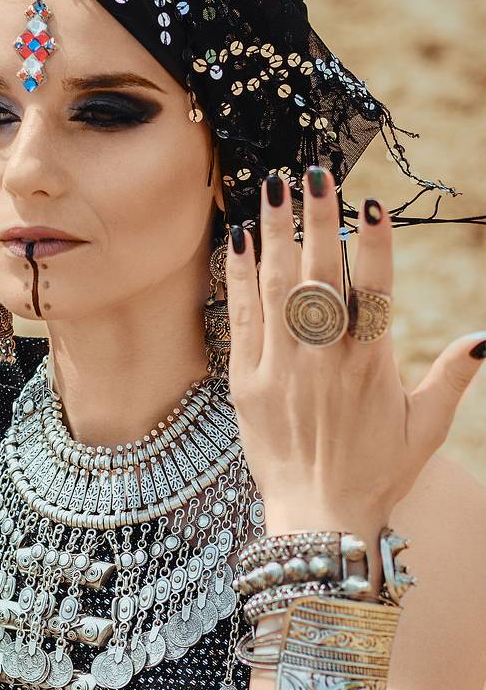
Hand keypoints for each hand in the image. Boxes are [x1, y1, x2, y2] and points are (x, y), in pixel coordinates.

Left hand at [223, 166, 485, 535]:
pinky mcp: (247, 382)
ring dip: (273, 234)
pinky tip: (239, 240)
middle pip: (318, 274)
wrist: (318, 519)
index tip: (367, 202)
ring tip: (270, 187)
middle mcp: (325, 359)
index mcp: (372, 364)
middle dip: (314, 218)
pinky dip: (240, 277)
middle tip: (310, 170)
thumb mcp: (427, 427)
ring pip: (275, 287)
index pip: (373, 289)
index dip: (370, 243)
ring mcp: (282, 368)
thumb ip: (452, 376)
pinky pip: (241, 318)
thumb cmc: (377, 473)